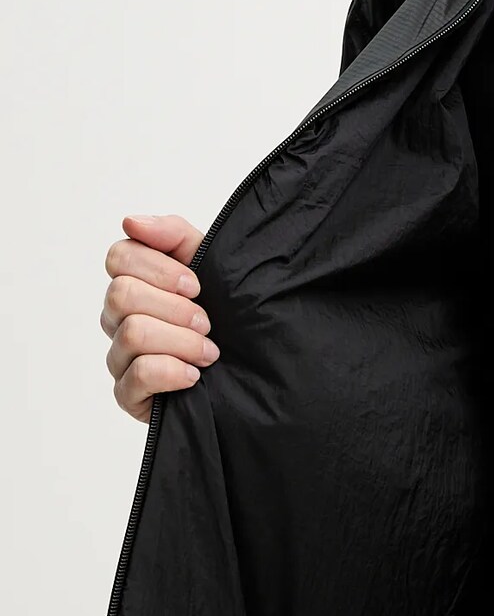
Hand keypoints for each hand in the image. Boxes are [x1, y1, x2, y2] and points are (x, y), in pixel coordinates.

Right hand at [102, 213, 218, 422]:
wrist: (253, 368)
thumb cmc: (228, 314)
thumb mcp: (210, 265)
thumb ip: (174, 235)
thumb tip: (132, 221)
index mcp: (134, 282)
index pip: (119, 257)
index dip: (159, 269)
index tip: (197, 285)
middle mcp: (117, 317)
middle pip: (122, 294)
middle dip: (176, 308)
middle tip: (208, 323)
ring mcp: (119, 356)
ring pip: (133, 333)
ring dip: (182, 342)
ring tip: (210, 352)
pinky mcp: (127, 394)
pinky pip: (136, 376)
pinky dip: (172, 372)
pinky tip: (194, 375)